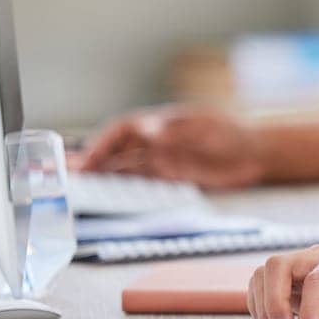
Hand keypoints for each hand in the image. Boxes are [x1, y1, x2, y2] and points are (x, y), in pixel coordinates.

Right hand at [77, 105, 264, 189]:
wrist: (255, 152)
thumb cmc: (230, 132)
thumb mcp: (204, 127)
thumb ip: (175, 130)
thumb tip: (148, 132)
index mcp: (158, 123)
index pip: (121, 131)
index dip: (102, 144)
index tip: (87, 158)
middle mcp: (154, 141)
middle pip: (115, 150)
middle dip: (90, 161)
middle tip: (63, 172)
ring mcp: (160, 160)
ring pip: (122, 168)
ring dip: (100, 177)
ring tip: (76, 187)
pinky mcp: (170, 177)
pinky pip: (139, 183)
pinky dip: (121, 188)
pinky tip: (105, 195)